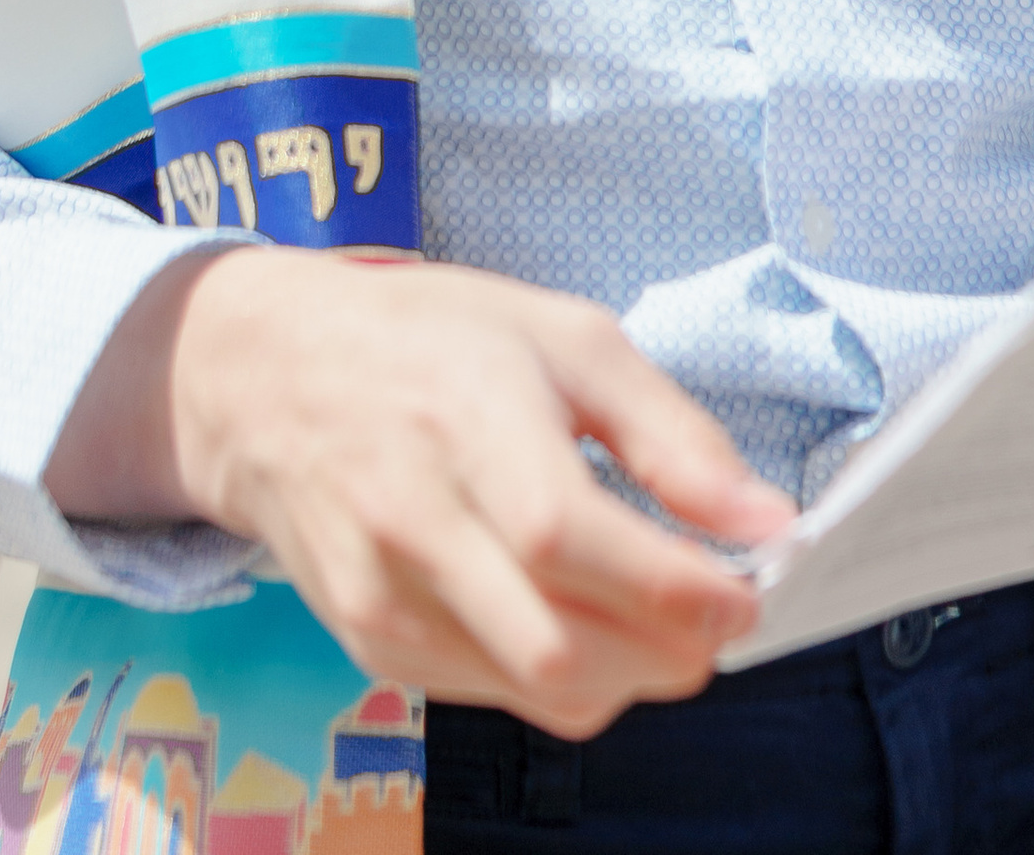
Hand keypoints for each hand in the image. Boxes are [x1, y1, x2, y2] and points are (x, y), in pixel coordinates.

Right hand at [53, 248, 792, 733]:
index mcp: (469, 426)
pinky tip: (583, 616)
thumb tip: (765, 521)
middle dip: (672, 653)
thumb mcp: (566, 338)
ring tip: (659, 615)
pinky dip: (566, 676)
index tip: (753, 587)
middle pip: (564, 648)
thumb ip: (671, 433)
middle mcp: (416, 525)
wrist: (268, 378)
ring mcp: (386, 599)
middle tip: (720, 615)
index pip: (578, 542)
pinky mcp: (373, 647)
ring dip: (629, 675)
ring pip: (539, 693)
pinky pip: (497, 695)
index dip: (682, 588)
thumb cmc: (431, 341)